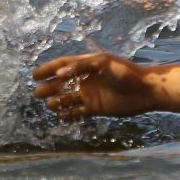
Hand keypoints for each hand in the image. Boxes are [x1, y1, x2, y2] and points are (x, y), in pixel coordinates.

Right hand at [30, 51, 152, 120]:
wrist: (145, 90)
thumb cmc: (124, 72)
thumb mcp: (102, 63)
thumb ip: (79, 67)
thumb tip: (58, 74)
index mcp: (86, 65)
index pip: (62, 65)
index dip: (47, 69)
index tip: (34, 75)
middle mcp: (86, 79)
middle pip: (61, 83)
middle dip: (49, 88)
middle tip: (37, 93)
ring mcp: (90, 94)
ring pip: (68, 98)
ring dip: (57, 101)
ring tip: (49, 105)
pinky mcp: (96, 108)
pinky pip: (78, 112)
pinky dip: (68, 114)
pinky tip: (60, 116)